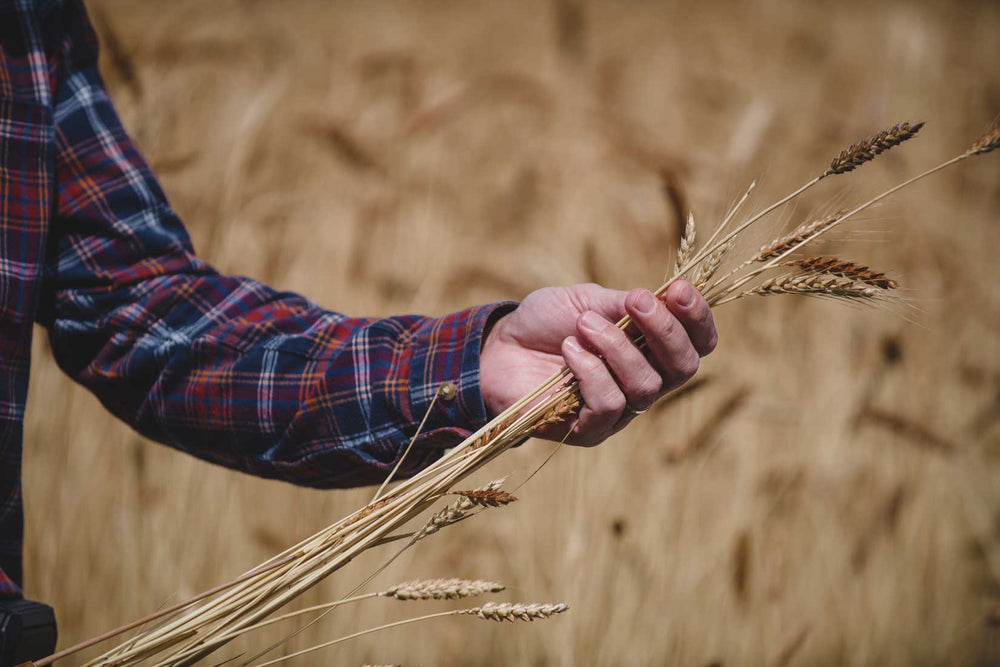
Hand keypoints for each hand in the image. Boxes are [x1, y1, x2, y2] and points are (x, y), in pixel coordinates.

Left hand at [479, 281, 716, 446]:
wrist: (496, 350)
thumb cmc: (544, 324)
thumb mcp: (585, 301)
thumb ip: (622, 304)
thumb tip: (658, 298)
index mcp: (651, 349)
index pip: (697, 343)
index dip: (697, 318)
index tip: (678, 289)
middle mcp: (644, 382)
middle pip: (683, 368)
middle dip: (664, 331)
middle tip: (634, 302)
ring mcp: (620, 412)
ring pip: (645, 386)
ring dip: (616, 347)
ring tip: (582, 324)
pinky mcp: (590, 431)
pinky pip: (609, 405)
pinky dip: (590, 372)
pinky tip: (568, 351)